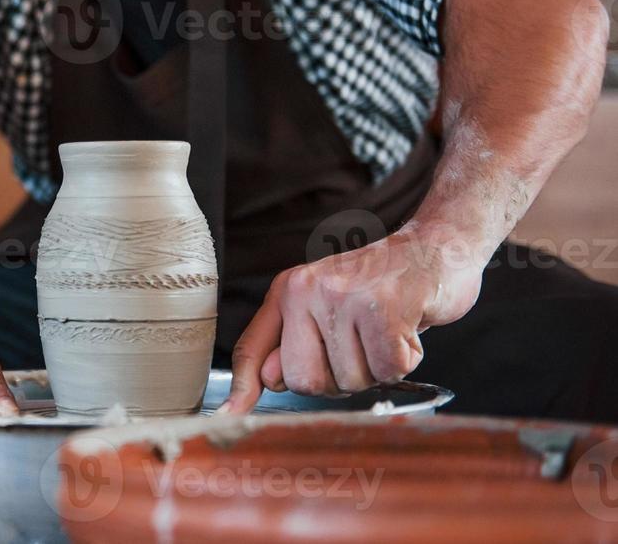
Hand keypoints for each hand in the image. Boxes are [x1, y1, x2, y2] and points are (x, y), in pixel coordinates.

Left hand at [220, 227, 483, 412]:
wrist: (436, 248)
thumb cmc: (381, 286)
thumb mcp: (326, 305)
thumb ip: (294, 341)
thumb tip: (268, 380)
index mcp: (288, 290)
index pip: (254, 347)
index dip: (242, 387)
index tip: (228, 414)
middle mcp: (308, 290)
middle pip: (305, 380)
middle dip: (338, 379)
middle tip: (361, 345)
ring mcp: (345, 298)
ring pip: (351, 380)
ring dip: (377, 369)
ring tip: (384, 330)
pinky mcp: (385, 309)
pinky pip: (388, 370)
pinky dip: (405, 361)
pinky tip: (405, 330)